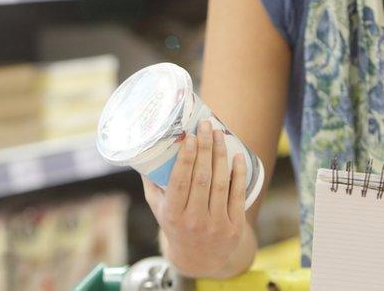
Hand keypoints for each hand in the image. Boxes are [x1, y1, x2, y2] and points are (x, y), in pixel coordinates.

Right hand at [141, 120, 247, 276]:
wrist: (198, 258)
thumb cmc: (176, 224)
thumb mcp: (158, 207)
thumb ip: (151, 182)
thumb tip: (144, 148)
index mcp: (173, 214)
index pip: (180, 182)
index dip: (186, 158)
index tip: (190, 136)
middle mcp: (194, 220)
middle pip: (202, 178)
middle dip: (205, 148)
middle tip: (207, 126)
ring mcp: (216, 224)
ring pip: (220, 184)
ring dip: (221, 155)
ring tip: (220, 134)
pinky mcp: (234, 227)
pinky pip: (238, 195)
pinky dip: (239, 173)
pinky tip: (237, 156)